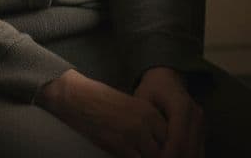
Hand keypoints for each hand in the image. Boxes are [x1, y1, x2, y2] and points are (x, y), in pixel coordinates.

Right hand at [37, 69, 168, 156]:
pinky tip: (129, 157)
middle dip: (161, 155)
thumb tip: (157, 141)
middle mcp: (146, 122)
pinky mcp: (120, 145)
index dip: (169, 148)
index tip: (164, 152)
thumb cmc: (102, 101)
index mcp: (150, 111)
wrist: (79, 98)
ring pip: (153, 157)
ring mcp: (133, 135)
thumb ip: (147, 122)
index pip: (171, 137)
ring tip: (142, 156)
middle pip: (165, 149)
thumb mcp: (132, 106)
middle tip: (155, 156)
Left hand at [133, 67, 203, 157]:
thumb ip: (144, 121)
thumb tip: (141, 144)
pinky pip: (198, 151)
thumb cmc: (152, 90)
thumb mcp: (143, 99)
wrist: (168, 79)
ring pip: (196, 153)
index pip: (178, 139)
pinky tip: (169, 156)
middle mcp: (196, 115)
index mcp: (181, 106)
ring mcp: (201, 124)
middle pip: (188, 150)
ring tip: (160, 157)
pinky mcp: (202, 131)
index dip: (166, 155)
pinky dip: (185, 157)